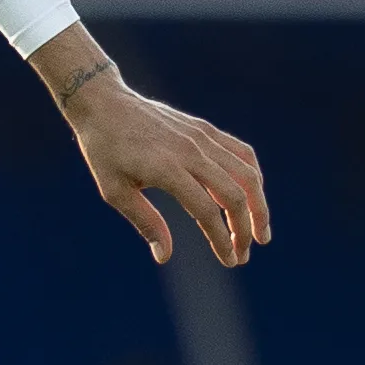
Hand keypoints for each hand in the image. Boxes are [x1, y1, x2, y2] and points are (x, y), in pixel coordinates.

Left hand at [65, 70, 270, 265]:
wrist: (105, 104)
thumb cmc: (104, 151)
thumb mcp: (115, 191)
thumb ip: (145, 222)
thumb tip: (164, 256)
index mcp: (167, 169)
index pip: (206, 210)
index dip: (222, 239)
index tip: (229, 260)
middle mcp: (191, 151)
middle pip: (234, 194)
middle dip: (244, 229)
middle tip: (243, 255)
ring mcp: (202, 137)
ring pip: (247, 173)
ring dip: (259, 205)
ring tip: (260, 232)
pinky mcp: (206, 129)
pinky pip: (241, 154)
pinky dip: (252, 177)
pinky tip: (253, 197)